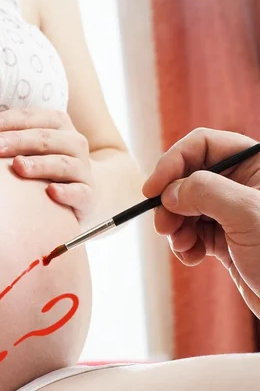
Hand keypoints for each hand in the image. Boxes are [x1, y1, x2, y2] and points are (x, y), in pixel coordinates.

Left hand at [0, 109, 93, 221]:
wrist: (84, 189)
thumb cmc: (44, 163)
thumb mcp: (29, 145)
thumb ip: (6, 135)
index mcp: (57, 124)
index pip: (30, 117)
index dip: (5, 120)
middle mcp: (73, 143)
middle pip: (44, 138)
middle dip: (17, 140)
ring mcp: (82, 169)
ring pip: (62, 163)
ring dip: (40, 164)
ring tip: (18, 166)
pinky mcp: (88, 195)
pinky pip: (80, 193)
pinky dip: (67, 192)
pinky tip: (51, 192)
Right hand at [143, 128, 259, 316]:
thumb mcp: (246, 214)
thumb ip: (205, 192)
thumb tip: (169, 191)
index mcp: (257, 165)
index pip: (203, 145)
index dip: (173, 162)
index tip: (152, 189)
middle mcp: (243, 184)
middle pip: (187, 176)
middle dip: (170, 201)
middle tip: (163, 225)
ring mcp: (233, 212)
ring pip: (184, 206)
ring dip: (175, 226)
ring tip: (182, 245)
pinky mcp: (226, 238)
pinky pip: (191, 232)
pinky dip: (184, 244)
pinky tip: (193, 257)